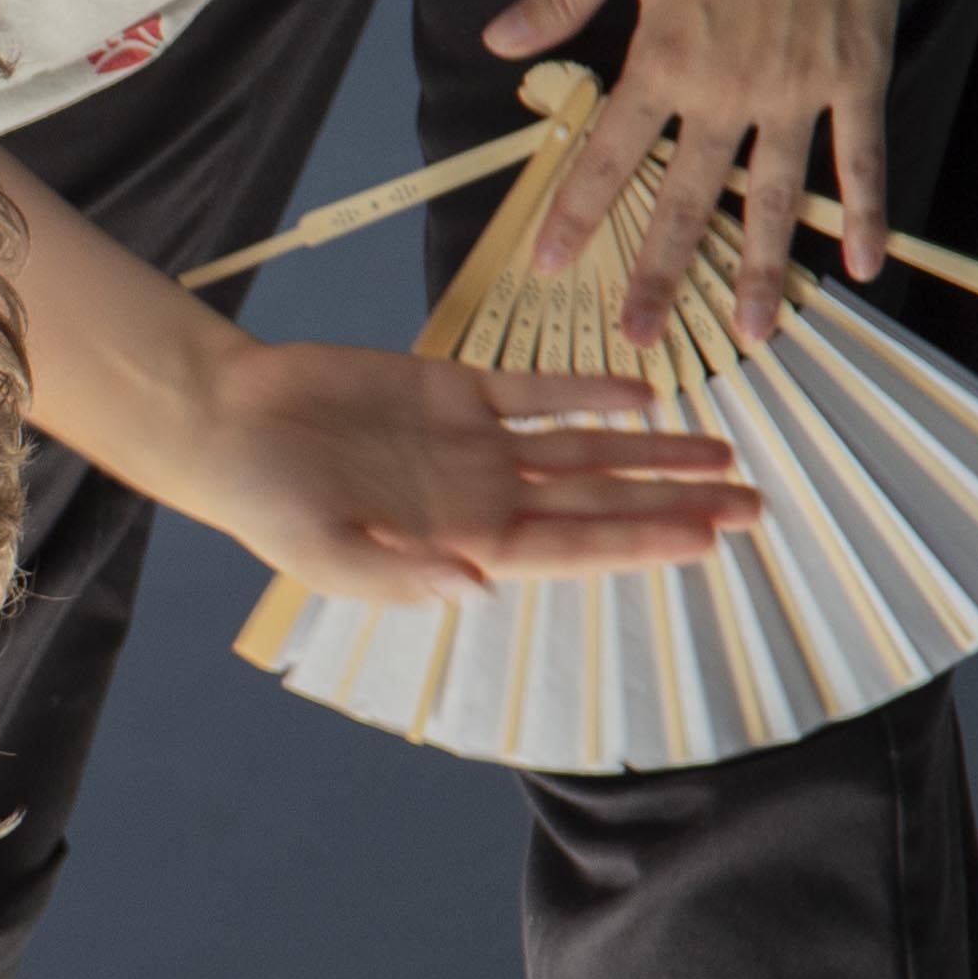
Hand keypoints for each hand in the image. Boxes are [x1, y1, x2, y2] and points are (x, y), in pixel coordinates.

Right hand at [192, 336, 755, 604]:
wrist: (223, 420)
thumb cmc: (259, 499)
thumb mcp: (318, 551)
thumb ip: (395, 574)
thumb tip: (476, 587)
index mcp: (459, 544)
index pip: (573, 546)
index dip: (641, 540)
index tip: (707, 537)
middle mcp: (482, 498)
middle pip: (601, 502)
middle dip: (676, 503)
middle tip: (754, 505)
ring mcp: (472, 445)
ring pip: (586, 450)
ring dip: (655, 454)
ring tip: (726, 454)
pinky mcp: (452, 390)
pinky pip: (537, 392)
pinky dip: (589, 391)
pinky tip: (645, 394)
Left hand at [490, 0, 905, 351]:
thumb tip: (496, 40)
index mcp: (662, 59)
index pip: (609, 156)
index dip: (576, 214)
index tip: (551, 267)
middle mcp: (727, 89)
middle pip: (686, 200)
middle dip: (659, 275)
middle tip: (642, 339)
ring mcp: (798, 87)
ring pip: (774, 198)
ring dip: (761, 270)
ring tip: (753, 334)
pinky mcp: (857, 71)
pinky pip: (862, 156)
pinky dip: (866, 212)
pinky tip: (862, 267)